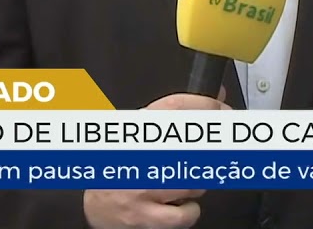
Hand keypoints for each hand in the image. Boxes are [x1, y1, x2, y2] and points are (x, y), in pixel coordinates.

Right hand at [83, 91, 230, 227]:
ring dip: (197, 182)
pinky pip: (186, 213)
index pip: (176, 106)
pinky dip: (190, 209)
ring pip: (196, 182)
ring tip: (183, 181)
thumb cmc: (119, 166)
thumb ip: (176, 114)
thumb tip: (217, 96)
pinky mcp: (145, 216)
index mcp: (136, 131)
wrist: (89, 203)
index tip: (223, 109)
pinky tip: (181, 203)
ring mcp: (143, 187)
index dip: (207, 105)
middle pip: (193, 145)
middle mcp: (139, 156)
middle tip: (214, 151)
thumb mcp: (140, 132)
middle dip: (212, 149)